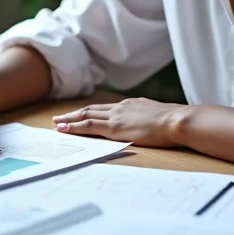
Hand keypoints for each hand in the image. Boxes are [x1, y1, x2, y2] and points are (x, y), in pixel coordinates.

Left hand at [52, 97, 185, 147]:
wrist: (177, 120)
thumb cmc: (174, 121)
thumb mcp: (160, 116)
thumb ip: (150, 118)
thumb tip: (152, 123)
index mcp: (131, 104)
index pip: (105, 108)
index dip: (90, 112)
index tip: (80, 115)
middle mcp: (121, 107)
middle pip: (91, 109)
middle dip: (74, 114)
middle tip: (59, 118)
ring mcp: (116, 116)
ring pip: (86, 116)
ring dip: (69, 120)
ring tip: (57, 124)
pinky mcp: (114, 128)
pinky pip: (89, 126)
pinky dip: (74, 127)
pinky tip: (65, 129)